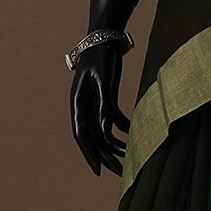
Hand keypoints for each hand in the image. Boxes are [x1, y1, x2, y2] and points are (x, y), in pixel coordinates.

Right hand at [70, 40, 129, 175]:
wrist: (105, 38)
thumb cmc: (101, 56)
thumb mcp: (103, 80)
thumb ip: (104, 105)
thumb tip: (106, 129)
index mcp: (78, 103)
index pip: (81, 134)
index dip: (89, 153)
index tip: (98, 170)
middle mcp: (84, 107)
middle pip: (93, 137)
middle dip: (105, 156)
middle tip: (119, 172)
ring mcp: (95, 103)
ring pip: (103, 131)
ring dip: (115, 145)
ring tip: (128, 159)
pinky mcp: (106, 98)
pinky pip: (112, 119)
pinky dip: (122, 129)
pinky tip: (133, 137)